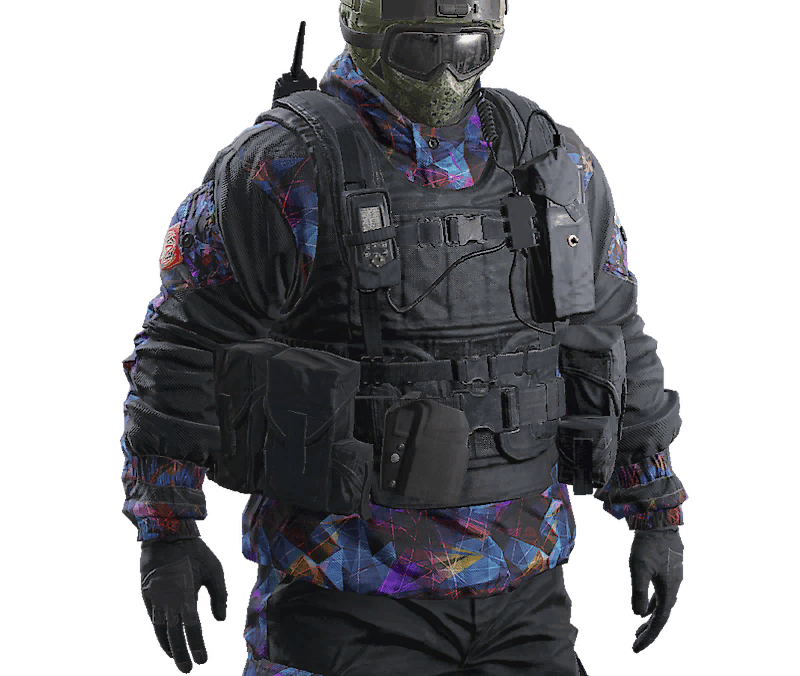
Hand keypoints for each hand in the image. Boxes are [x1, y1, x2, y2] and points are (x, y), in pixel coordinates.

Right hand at [138, 537, 229, 672]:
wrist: (167, 533)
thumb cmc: (196, 552)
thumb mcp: (215, 571)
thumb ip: (220, 597)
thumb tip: (221, 621)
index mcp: (186, 597)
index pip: (192, 629)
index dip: (197, 647)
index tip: (204, 661)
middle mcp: (168, 602)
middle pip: (174, 636)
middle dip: (182, 655)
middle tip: (189, 671)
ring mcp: (155, 599)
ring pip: (161, 631)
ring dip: (169, 648)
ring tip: (178, 661)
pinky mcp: (147, 595)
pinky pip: (152, 620)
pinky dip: (159, 634)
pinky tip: (164, 642)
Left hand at [627, 528, 684, 654]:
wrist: (659, 521)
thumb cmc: (648, 545)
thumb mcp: (638, 568)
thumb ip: (638, 592)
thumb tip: (638, 615)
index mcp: (668, 591)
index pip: (658, 621)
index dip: (648, 637)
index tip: (636, 650)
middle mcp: (673, 588)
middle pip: (660, 617)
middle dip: (648, 632)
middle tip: (634, 646)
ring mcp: (672, 580)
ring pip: (660, 606)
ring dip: (649, 619)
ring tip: (637, 630)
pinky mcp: (668, 573)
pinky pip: (660, 596)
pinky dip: (650, 605)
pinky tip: (643, 607)